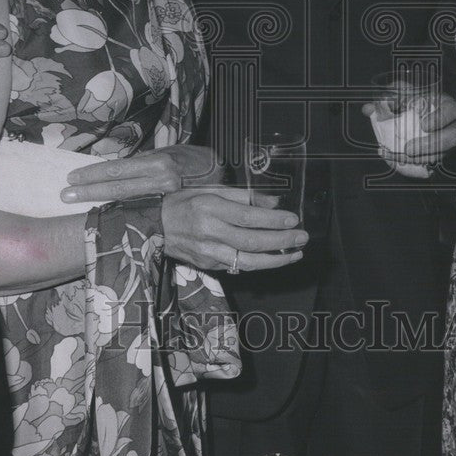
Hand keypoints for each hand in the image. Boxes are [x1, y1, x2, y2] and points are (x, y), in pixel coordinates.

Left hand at [61, 144, 223, 203]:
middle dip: (90, 191)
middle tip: (65, 194)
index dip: (95, 174)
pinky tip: (106, 219)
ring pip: (127, 202)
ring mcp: (167, 198)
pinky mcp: (172, 212)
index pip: (119, 168)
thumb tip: (119, 167)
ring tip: (77, 205)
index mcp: (157, 162)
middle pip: (119, 187)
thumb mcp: (170, 154)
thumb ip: (146, 162)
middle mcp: (161, 180)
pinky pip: (143, 213)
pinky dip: (122, 215)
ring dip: (100, 203)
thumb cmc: (194, 162)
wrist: (224, 176)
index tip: (73, 178)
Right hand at [161, 184, 307, 271]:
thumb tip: (273, 202)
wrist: (153, 226)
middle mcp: (209, 232)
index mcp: (210, 208)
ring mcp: (208, 252)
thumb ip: (243, 196)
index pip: (248, 216)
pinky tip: (273, 259)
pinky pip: (238, 266)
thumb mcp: (210, 189)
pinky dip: (258, 264)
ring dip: (275, 259)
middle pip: (252, 240)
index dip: (273, 220)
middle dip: (281, 241)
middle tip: (302, 238)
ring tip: (295, 254)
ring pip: (247, 261)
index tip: (293, 219)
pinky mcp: (208, 265)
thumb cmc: (184, 202)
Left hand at [362, 93, 455, 168]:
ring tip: (399, 157)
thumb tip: (368, 109)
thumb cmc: (409, 99)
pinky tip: (396, 161)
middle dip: (430, 145)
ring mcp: (446, 142)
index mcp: (444, 104)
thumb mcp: (400, 92)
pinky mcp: (438, 154)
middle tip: (408, 149)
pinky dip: (414, 164)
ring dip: (419, 158)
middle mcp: (450, 124)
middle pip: (452, 138)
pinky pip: (430, 163)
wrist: (413, 112)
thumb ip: (385, 97)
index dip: (440, 118)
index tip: (423, 125)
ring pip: (441, 154)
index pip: (451, 110)